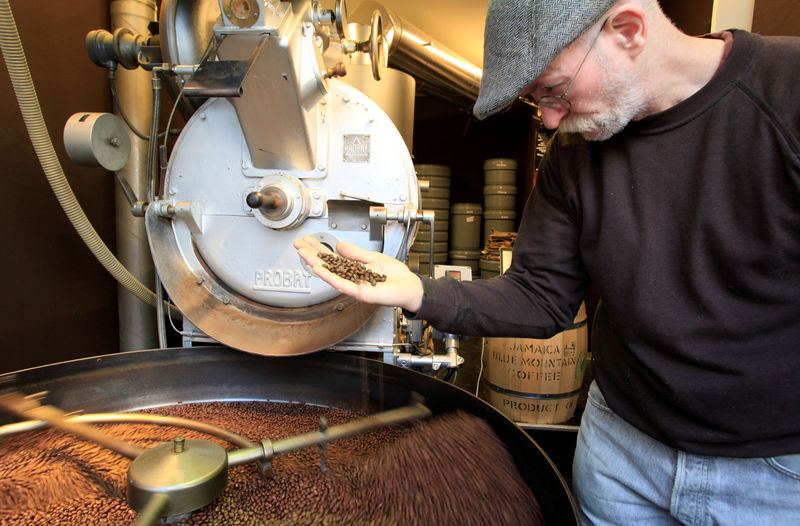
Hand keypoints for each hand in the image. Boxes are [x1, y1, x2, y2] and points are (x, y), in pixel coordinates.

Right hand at [294, 236, 423, 312]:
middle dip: (312, 255)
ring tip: (303, 254)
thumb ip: (355, 253)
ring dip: (316, 263)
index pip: (333, 258)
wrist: (410, 287)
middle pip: (327, 265)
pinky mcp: (360, 293)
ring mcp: (354, 286)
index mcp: (354, 270)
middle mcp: (351, 279)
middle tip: (298, 245)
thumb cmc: (395, 276)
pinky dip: (329, 277)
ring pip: (330, 274)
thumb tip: (339, 245)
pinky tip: (319, 269)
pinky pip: (341, 284)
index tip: (308, 241)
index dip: (319, 249)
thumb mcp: (372, 258)